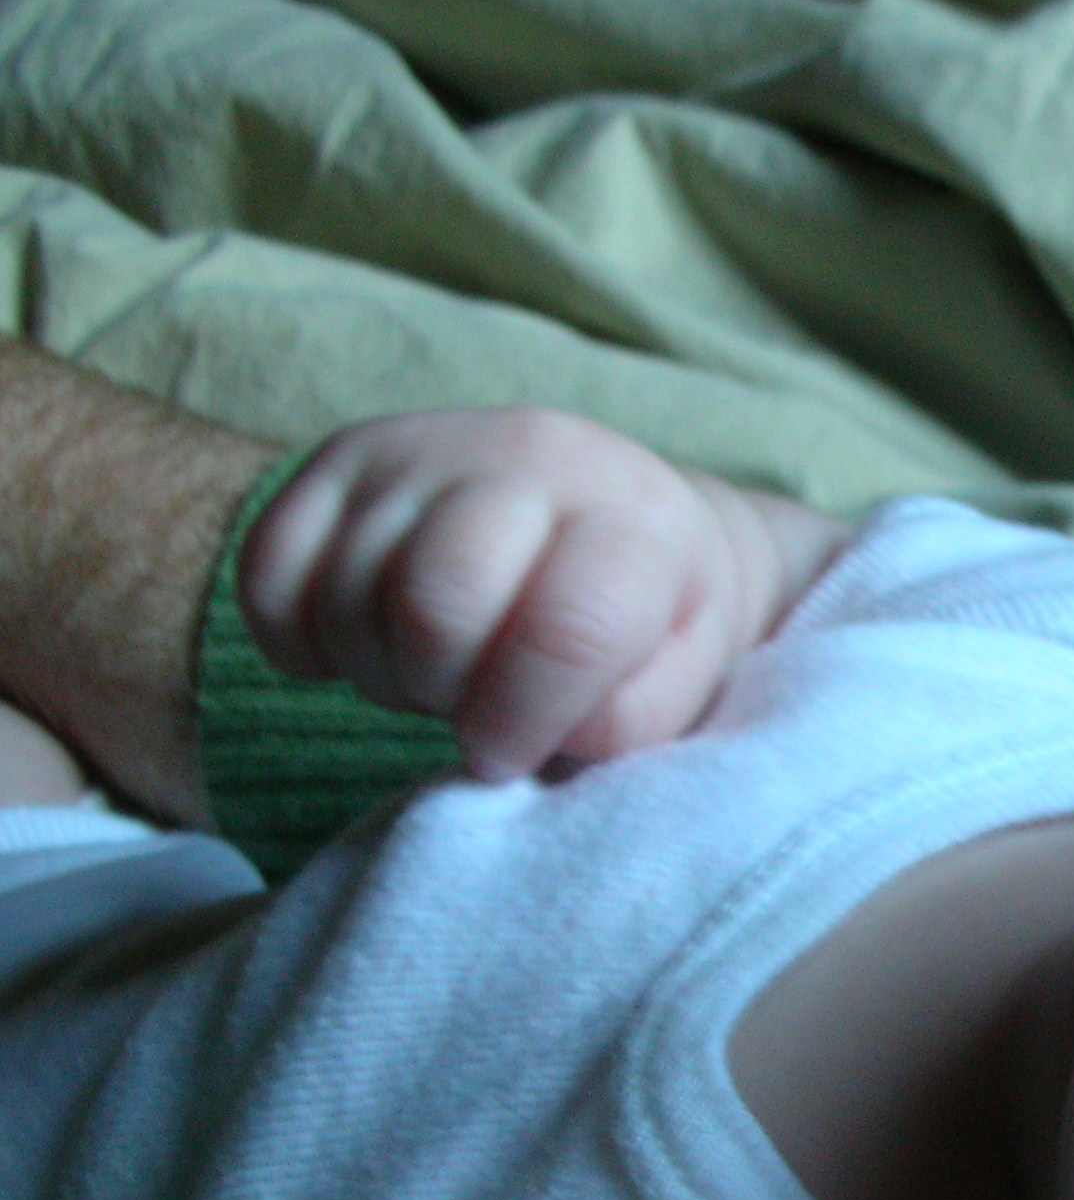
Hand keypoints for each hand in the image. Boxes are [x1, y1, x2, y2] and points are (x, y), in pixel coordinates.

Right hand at [239, 409, 847, 780]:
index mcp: (634, 524)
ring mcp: (427, 448)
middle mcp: (530, 459)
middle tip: (472, 702)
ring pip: (348, 599)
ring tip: (441, 666)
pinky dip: (301, 641)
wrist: (623, 517)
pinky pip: (269, 577)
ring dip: (381, 671)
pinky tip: (371, 642)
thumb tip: (531, 737)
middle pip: (436, 605)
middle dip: (444, 690)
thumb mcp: (678, 682)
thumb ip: (625, 723)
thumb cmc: (651, 621)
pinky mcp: (342, 458)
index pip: (568, 628)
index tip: (510, 751)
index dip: (523, 720)